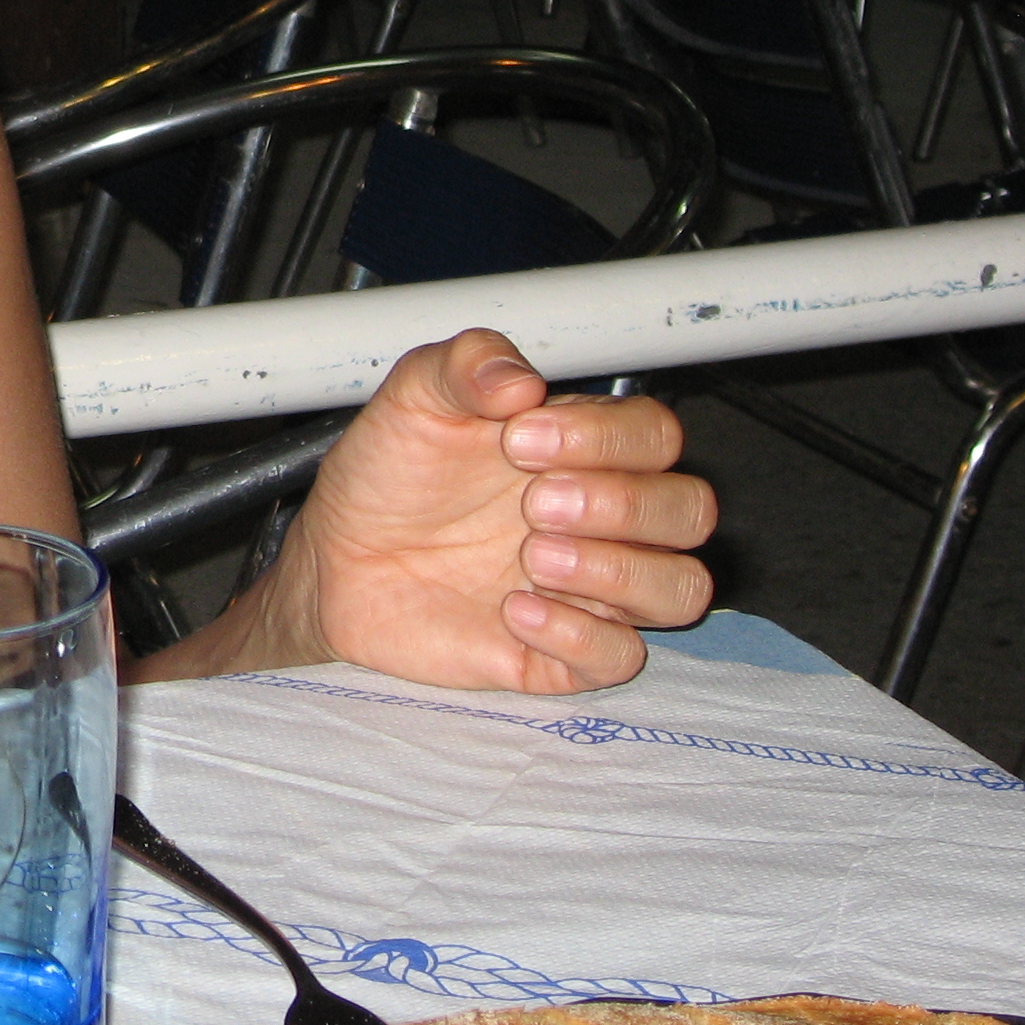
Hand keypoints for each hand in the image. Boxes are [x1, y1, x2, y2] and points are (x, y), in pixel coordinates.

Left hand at [135, 328, 715, 694]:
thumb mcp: (412, 400)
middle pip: (689, 510)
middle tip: (533, 503)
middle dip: (623, 504)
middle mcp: (602, 519)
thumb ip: (465, 365)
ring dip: (617, 571)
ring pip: (680, 588)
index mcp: (581, 447)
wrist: (335, 559)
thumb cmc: (388, 478)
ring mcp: (590, 588)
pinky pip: (622, 658)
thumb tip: (520, 379)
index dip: (606, 436)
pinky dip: (579, 635)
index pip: (655, 434)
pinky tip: (514, 609)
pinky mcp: (563, 652)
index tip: (521, 439)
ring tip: (532, 555)